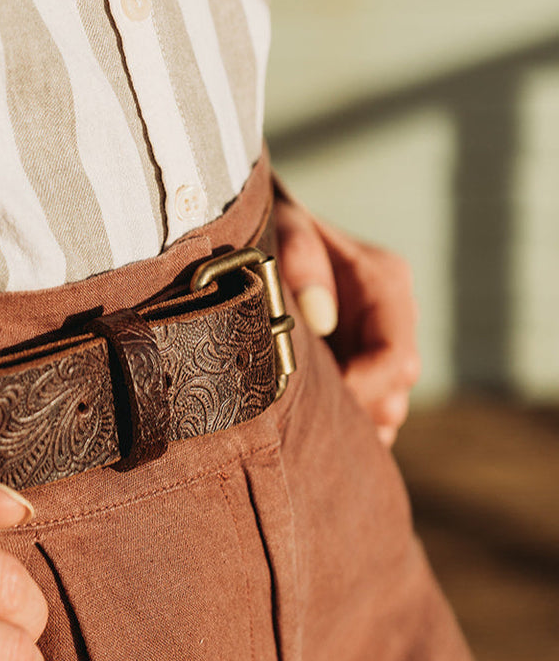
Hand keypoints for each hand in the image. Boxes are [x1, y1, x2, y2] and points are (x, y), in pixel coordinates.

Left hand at [275, 189, 420, 444]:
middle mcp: (394, 312)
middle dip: (360, 411)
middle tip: (313, 428)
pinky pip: (371, 406)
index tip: (321, 402)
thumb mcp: (282, 226)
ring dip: (357, 422)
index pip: (393, 356)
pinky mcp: (363, 360)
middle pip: (396, 386)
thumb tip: (320, 315)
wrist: (265, 231)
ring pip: (388, 402)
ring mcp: (382, 339)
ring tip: (314, 433)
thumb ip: (300, 257)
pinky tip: (319, 430)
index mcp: (384, 279)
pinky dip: (351, 423)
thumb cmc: (273, 227)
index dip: (361, 389)